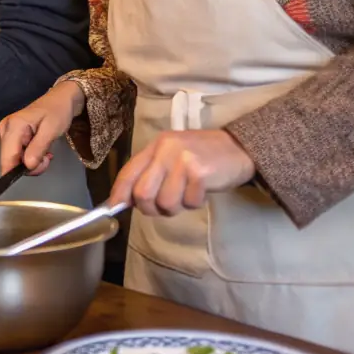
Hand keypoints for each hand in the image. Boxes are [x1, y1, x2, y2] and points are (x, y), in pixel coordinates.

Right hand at [0, 81, 83, 175]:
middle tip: (46, 158)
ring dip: (32, 162)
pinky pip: (18, 155)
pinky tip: (40, 150)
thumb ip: (38, 149)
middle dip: (30, 165)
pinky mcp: (12, 136)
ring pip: (14, 160)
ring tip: (45, 152)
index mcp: (14, 125)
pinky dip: (30, 157)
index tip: (37, 168)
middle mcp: (6, 129)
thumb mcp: (51, 130)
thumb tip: (27, 166)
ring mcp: (8, 132)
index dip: (21, 170)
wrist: (61, 100)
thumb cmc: (58, 111)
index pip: (7, 158)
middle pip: (10, 161)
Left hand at [110, 129, 255, 215]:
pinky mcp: (200, 173)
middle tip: (165, 206)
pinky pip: (188, 203)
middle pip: (142, 194)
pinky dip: (195, 203)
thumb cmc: (204, 156)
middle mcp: (166, 149)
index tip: (113, 208)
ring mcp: (183, 160)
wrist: (239, 148)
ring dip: (176, 207)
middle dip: (150, 208)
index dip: (118, 194)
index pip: (128, 172)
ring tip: (187, 194)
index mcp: (156, 145)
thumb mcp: (173, 156)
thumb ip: (151, 173)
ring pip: (165, 203)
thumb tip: (127, 199)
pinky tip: (201, 190)